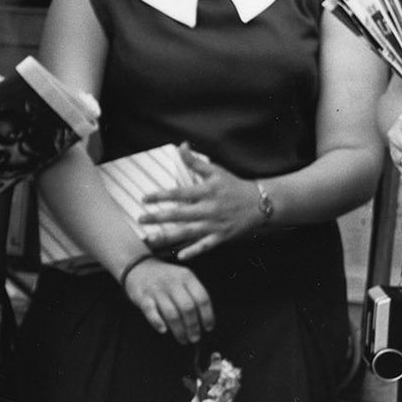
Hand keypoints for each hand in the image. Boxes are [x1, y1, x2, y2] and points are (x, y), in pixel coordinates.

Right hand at [122, 256, 214, 342]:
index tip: (208, 328)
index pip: (202, 299)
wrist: (137, 266)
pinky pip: (151, 311)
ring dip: (179, 330)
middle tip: (195, 339)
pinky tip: (163, 330)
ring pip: (172, 313)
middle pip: (188, 308)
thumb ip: (193, 294)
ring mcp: (156, 289)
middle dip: (193, 327)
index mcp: (187, 277)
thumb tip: (204, 321)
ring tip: (183, 340)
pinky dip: (157, 322)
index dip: (207, 316)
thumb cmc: (165, 278)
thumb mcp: (182, 278)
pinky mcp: (142, 296)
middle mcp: (173, 282)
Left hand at [135, 145, 264, 260]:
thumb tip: (181, 146)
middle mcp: (210, 208)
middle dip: (159, 217)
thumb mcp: (216, 171)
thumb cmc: (234, 186)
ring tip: (151, 239)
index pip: (180, 193)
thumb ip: (195, 161)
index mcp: (207, 191)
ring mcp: (216, 224)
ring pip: (189, 232)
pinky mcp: (222, 236)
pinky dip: (194, 251)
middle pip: (181, 214)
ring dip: (169, 236)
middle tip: (141, 219)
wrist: (261, 203)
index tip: (144, 198)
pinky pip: (206, 245)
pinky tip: (180, 256)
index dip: (161, 196)